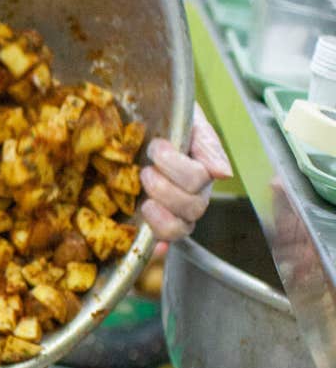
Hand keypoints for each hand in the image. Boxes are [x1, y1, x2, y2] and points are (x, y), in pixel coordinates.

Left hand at [141, 104, 230, 243]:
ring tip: (144, 199)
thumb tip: (223, 174)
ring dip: (160, 216)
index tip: (157, 146)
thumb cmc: (167, 123)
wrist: (143, 124)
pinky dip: (158, 246)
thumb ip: (206, 144)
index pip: (198, 179)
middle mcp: (193, 196)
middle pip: (192, 207)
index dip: (176, 166)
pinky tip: (154, 244)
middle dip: (164, 189)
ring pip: (179, 229)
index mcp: (202, 171)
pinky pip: (162, 242)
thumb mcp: (189, 122)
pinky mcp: (154, 224)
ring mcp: (175, 212)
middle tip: (145, 172)